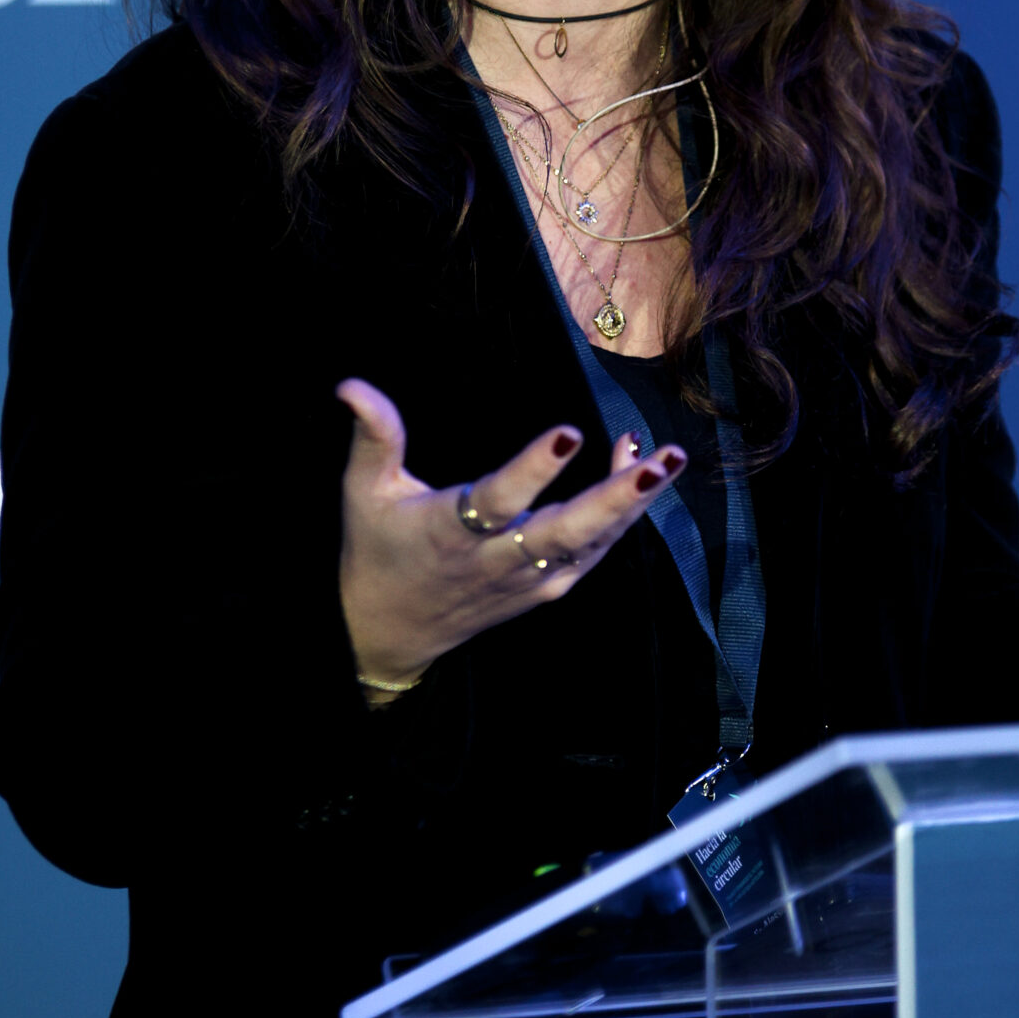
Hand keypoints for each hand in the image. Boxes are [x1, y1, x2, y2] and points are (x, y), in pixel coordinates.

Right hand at [335, 380, 685, 683]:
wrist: (391, 633)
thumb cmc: (377, 551)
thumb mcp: (364, 494)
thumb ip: (373, 437)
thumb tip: (351, 384)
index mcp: (450, 533)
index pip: (498, 500)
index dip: (533, 470)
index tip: (568, 433)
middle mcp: (497, 560)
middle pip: (568, 532)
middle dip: (618, 497)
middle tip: (661, 461)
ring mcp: (529, 580)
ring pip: (592, 543)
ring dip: (633, 503)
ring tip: (667, 457)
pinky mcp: (548, 589)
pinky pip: (594, 551)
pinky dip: (620, 515)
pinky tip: (638, 468)